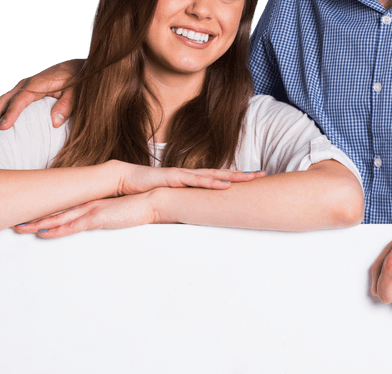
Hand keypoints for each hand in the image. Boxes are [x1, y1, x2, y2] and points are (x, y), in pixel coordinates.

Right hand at [0, 59, 84, 136]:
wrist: (78, 68)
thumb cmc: (78, 80)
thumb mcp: (77, 92)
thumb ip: (67, 105)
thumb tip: (54, 122)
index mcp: (37, 84)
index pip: (20, 99)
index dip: (11, 114)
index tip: (3, 128)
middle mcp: (25, 85)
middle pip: (1, 101)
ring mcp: (22, 88)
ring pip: (0, 103)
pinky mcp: (23, 92)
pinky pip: (6, 103)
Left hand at [14, 193, 155, 238]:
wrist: (155, 200)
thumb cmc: (143, 207)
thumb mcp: (122, 214)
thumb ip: (111, 217)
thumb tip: (105, 223)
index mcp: (94, 203)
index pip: (66, 208)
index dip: (49, 212)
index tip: (34, 215)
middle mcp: (89, 205)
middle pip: (56, 212)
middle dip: (36, 216)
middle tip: (18, 221)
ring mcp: (91, 210)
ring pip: (58, 218)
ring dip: (38, 223)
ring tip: (20, 227)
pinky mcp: (97, 218)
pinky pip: (71, 225)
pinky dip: (55, 229)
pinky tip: (42, 233)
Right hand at [112, 160, 262, 195]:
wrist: (127, 180)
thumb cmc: (150, 191)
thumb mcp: (173, 201)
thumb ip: (186, 206)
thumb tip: (198, 217)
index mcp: (193, 180)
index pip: (219, 179)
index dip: (237, 179)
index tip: (255, 180)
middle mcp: (192, 175)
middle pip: (222, 174)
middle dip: (243, 175)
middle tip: (263, 175)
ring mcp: (184, 175)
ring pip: (213, 175)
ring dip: (233, 176)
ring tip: (251, 178)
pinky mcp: (175, 177)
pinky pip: (196, 180)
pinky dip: (211, 182)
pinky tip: (225, 184)